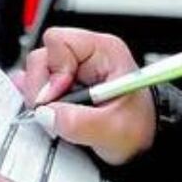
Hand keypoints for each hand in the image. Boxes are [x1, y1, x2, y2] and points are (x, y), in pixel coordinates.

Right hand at [15, 28, 154, 164]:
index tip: (58, 95)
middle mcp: (85, 55)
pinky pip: (39, 85)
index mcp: (103, 51)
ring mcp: (71, 69)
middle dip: (42, 88)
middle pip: (42, 57)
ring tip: (59, 115)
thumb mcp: (113, 129)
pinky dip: (40, 101)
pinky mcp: (62, 84)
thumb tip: (46, 113)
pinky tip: (50, 113)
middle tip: (54, 111)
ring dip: (42, 98)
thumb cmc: (139, 126)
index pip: (58, 41)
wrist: (144, 140)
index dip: (54, 69)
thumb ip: (79, 122)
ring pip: (37, 73)